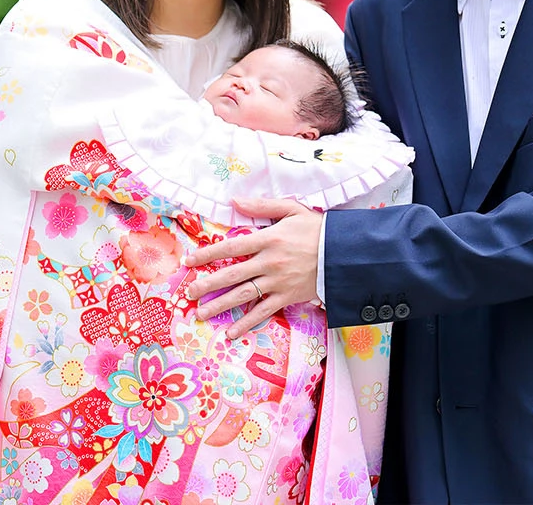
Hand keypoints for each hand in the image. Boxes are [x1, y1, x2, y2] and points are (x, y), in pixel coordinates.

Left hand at [183, 197, 322, 338]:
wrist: (343, 253)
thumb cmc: (317, 229)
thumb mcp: (291, 209)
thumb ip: (262, 206)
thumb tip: (235, 200)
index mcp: (268, 239)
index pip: (231, 247)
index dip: (208, 254)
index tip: (190, 260)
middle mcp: (269, 262)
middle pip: (232, 274)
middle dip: (208, 283)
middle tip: (189, 291)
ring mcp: (277, 282)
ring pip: (243, 295)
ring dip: (220, 304)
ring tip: (201, 313)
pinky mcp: (287, 297)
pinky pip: (263, 311)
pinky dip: (247, 323)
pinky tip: (232, 331)